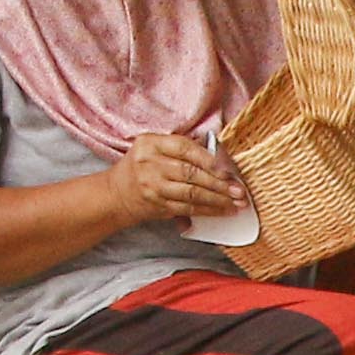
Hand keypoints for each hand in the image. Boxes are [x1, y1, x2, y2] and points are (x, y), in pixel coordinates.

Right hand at [109, 132, 246, 224]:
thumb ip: (181, 149)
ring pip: (191, 193)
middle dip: (219, 183)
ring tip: (236, 203)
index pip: (185, 148)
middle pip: (191, 173)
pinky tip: (222, 211)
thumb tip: (219, 157)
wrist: (116, 194)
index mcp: (151, 143)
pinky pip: (188, 208)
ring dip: (218, 199)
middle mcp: (150, 163)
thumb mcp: (154, 148)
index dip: (209, 159)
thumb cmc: (142, 167)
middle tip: (239, 190)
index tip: (228, 169)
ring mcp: (153, 185)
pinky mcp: (157, 204)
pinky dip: (208, 210)